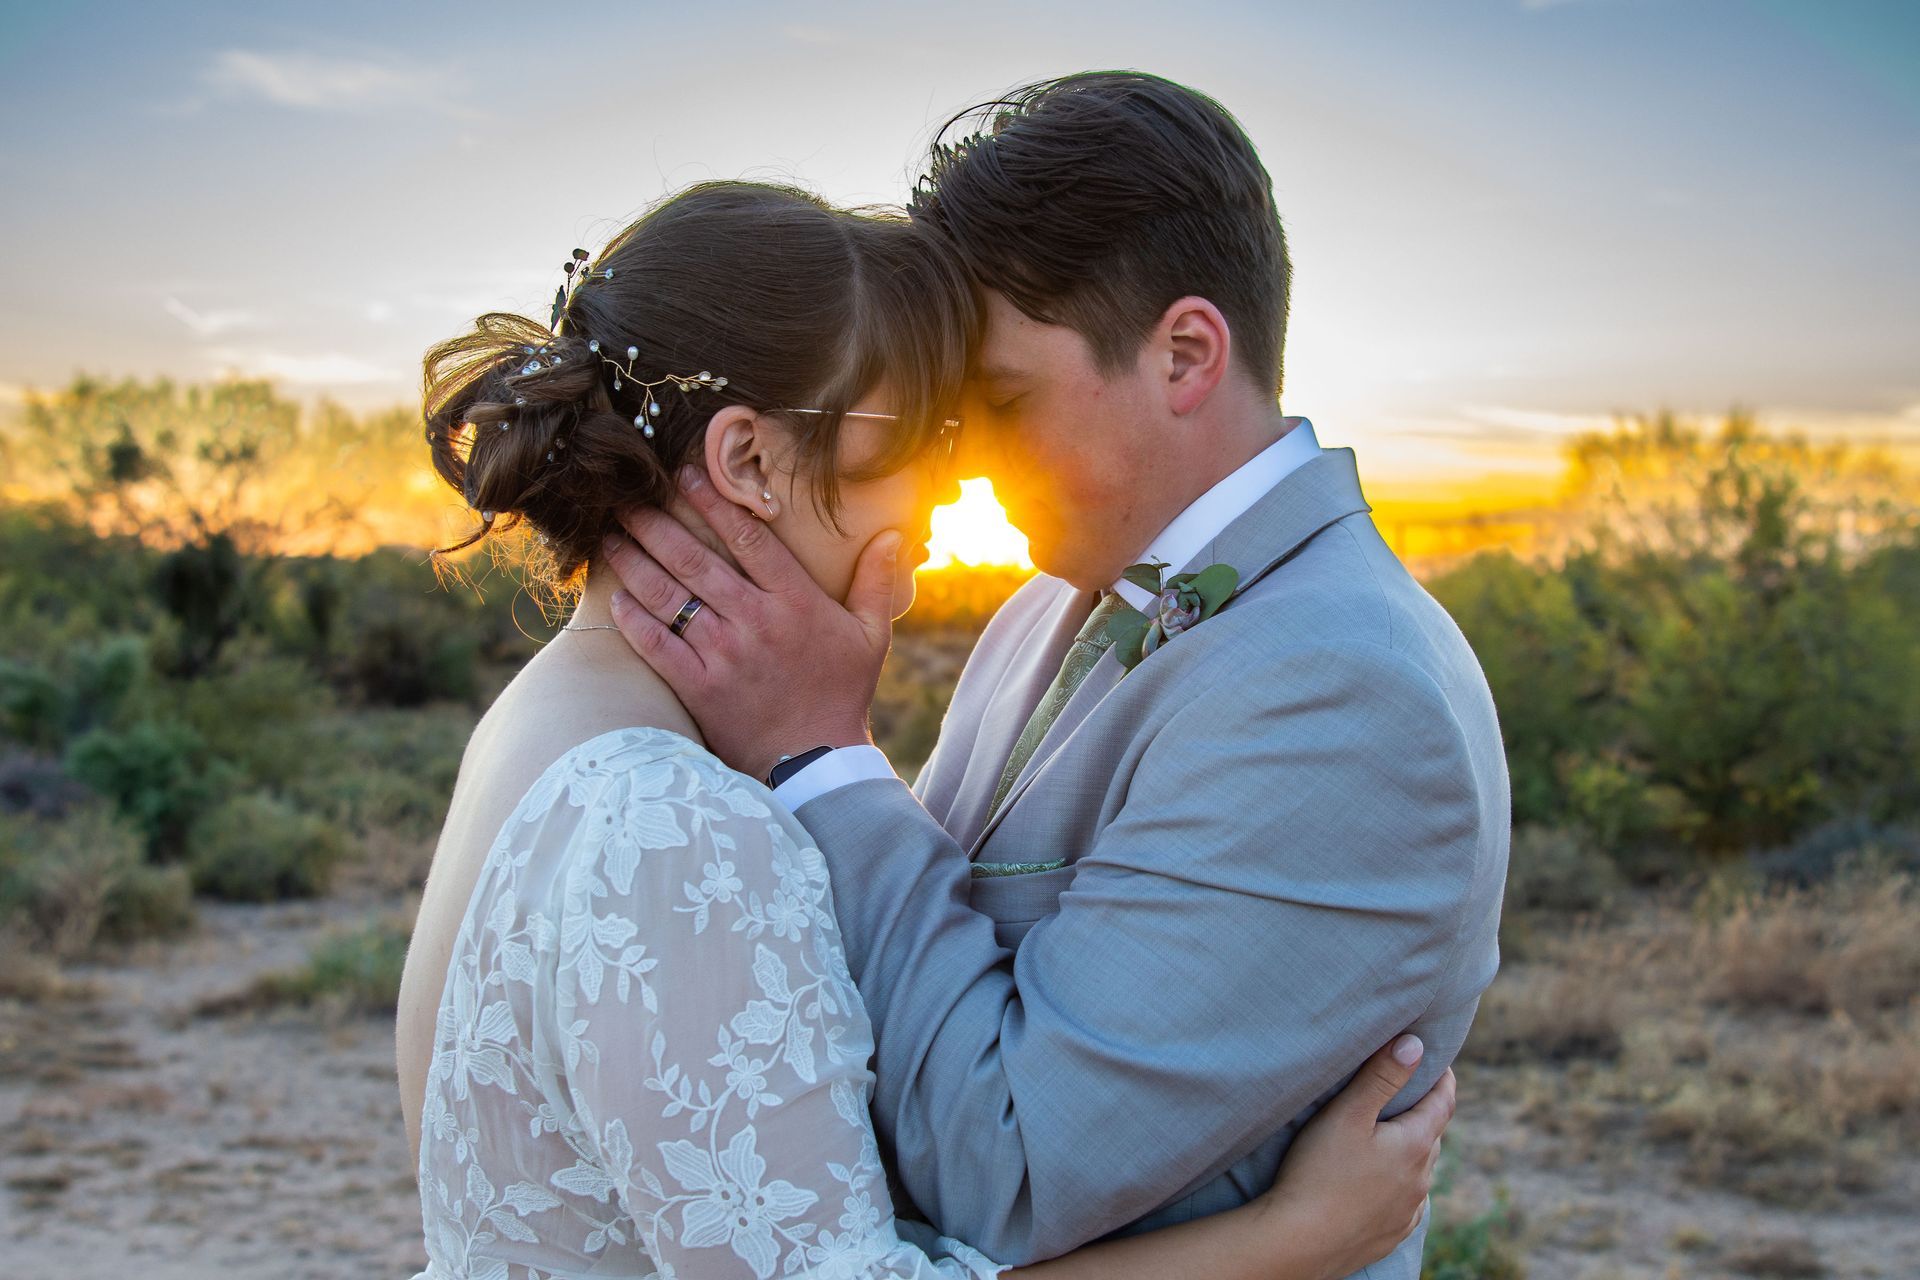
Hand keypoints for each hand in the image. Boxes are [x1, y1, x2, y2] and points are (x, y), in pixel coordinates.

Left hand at [601, 465, 903, 780]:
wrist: (816, 763)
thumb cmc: (842, 695)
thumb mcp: (870, 636)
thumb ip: (876, 583)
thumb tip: (891, 536)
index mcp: (795, 601)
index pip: (747, 538)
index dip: (713, 501)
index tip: (685, 473)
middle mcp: (755, 621)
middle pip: (695, 560)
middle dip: (656, 524)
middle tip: (627, 499)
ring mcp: (724, 654)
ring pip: (669, 597)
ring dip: (635, 562)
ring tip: (611, 537)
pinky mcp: (699, 687)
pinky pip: (657, 645)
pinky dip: (634, 619)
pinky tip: (616, 597)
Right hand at [1253, 1036, 1454, 1279]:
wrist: (1299, 1241)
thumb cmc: (1318, 1171)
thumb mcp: (1348, 1113)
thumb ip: (1382, 1076)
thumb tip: (1416, 1043)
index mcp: (1416, 1145)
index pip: (1444, 1101)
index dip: (1442, 1075)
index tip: (1436, 1058)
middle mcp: (1421, 1180)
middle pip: (1432, 1134)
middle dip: (1422, 1111)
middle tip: (1404, 1091)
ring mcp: (1408, 1211)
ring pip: (1420, 1170)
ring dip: (1411, 1149)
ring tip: (1388, 1135)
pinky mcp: (1391, 1234)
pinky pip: (1407, 1202)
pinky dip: (1400, 1184)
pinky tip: (1383, 1183)